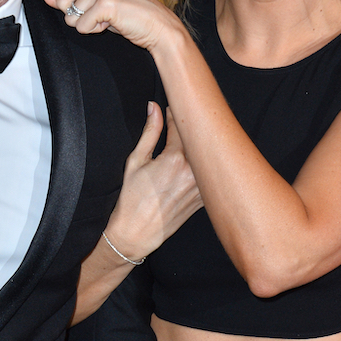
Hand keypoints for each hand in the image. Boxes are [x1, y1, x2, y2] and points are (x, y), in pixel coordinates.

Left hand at [42, 0, 181, 53]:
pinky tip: (111, 23)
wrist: (160, 27)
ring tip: (109, 18)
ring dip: (86, 24)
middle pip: (63, 1)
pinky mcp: (107, 2)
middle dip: (76, 16)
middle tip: (101, 14)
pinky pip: (82, 25)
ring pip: (71, 15)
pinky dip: (93, 30)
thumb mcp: (97, 4)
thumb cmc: (130, 15)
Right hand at [103, 103, 202, 261]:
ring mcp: (201, 186)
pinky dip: (203, 167)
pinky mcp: (204, 198)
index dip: (175, 114)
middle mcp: (193, 172)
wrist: (137, 232)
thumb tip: (154, 107)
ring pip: (206, 156)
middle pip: (199, 139)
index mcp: (175, 158)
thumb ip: (150, 132)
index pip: (181, 125)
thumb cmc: (132, 198)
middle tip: (182, 119)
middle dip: (191, 127)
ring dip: (199, 146)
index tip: (170, 110)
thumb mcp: (136, 160)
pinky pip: (209, 176)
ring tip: (187, 142)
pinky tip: (191, 166)